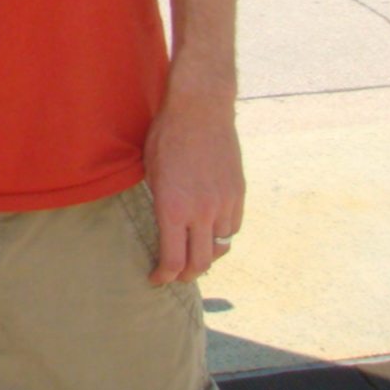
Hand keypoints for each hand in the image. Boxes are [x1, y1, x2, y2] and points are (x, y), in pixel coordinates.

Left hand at [143, 85, 243, 284]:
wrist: (201, 110)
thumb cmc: (166, 136)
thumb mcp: (151, 172)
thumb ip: (159, 205)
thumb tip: (162, 229)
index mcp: (173, 208)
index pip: (172, 259)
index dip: (164, 276)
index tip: (156, 279)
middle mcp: (201, 211)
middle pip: (200, 262)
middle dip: (187, 275)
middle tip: (176, 276)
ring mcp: (224, 203)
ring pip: (220, 246)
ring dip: (207, 256)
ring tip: (195, 256)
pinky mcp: (238, 194)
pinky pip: (233, 227)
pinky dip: (222, 236)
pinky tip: (211, 233)